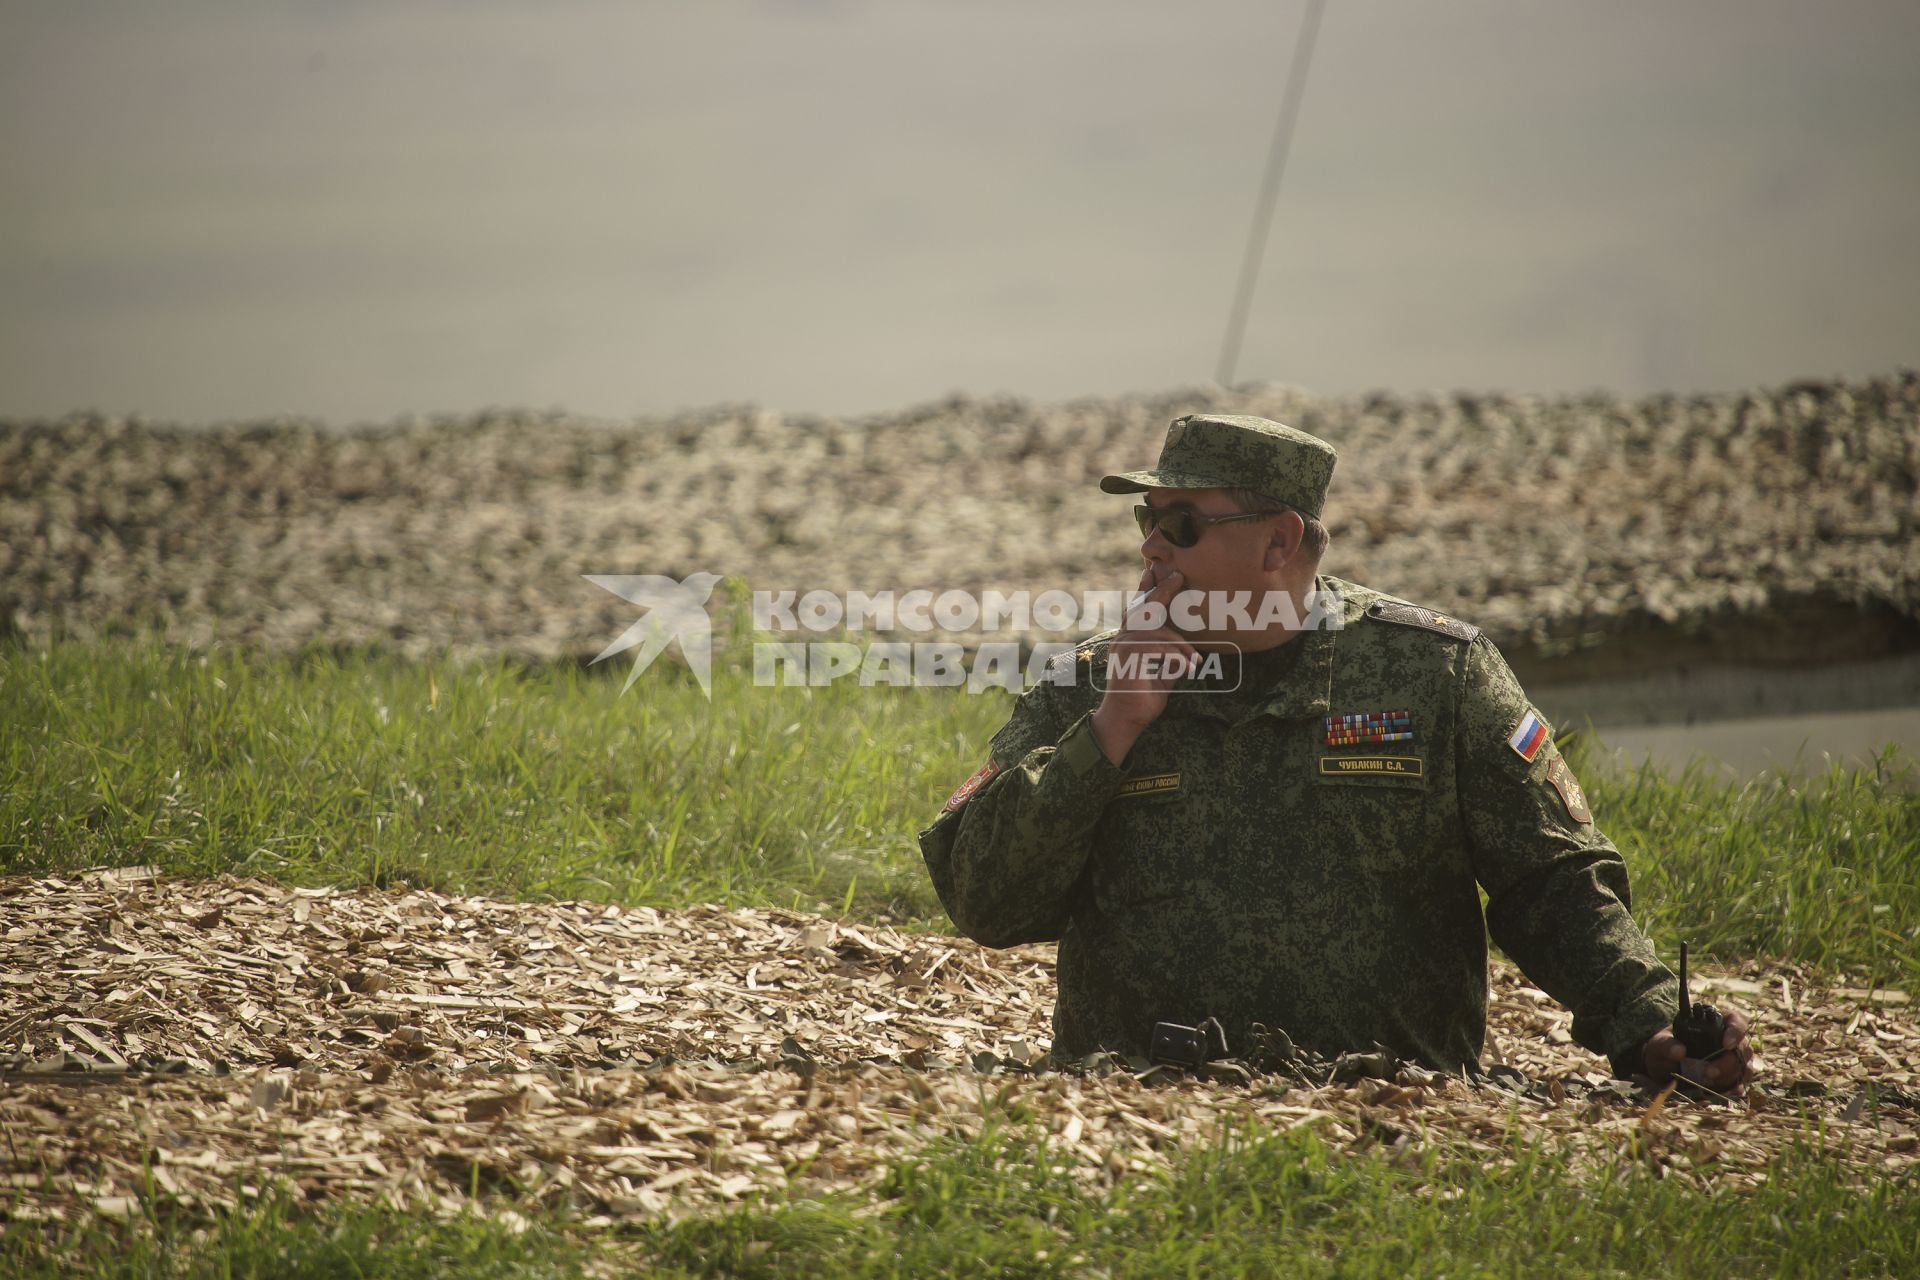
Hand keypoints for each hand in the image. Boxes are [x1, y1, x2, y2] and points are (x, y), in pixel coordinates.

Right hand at [1090, 566, 1196, 764]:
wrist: (1127, 719)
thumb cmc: (1144, 698)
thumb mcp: (1164, 674)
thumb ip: (1172, 659)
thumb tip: (1190, 651)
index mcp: (1130, 640)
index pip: (1139, 610)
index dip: (1147, 590)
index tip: (1153, 572)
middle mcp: (1124, 638)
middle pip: (1145, 607)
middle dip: (1162, 589)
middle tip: (1177, 574)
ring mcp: (1124, 645)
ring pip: (1159, 631)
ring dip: (1182, 646)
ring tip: (1196, 661)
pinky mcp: (1128, 655)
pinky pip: (1159, 646)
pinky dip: (1177, 657)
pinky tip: (1189, 669)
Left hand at [1637, 1005, 1757, 1095]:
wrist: (1663, 1067)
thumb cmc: (1663, 1048)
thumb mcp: (1659, 1043)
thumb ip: (1666, 1044)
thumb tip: (1679, 1051)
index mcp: (1713, 1022)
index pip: (1735, 1020)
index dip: (1735, 1031)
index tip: (1726, 1044)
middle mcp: (1728, 1038)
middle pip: (1742, 1047)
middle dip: (1727, 1062)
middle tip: (1709, 1072)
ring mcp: (1733, 1057)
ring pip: (1744, 1065)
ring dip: (1731, 1075)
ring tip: (1710, 1082)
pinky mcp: (1732, 1074)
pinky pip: (1742, 1080)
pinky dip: (1737, 1086)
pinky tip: (1731, 1091)